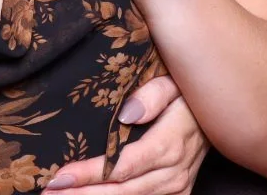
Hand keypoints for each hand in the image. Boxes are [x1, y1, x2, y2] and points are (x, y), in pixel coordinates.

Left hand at [43, 75, 206, 192]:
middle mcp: (174, 173)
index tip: (60, 176)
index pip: (122, 166)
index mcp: (169, 145)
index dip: (90, 174)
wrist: (217, 116)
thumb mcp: (173, 83)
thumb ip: (151, 95)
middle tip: (49, 193)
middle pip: (123, 190)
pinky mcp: (177, 193)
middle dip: (83, 194)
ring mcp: (177, 187)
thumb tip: (126, 114)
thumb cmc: (187, 95)